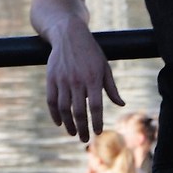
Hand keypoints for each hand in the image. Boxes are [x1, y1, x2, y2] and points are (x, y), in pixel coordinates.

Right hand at [43, 19, 122, 142]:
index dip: (97, 121)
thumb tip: (121, 104)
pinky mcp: (51, 78)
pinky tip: (59, 122)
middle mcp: (77, 81)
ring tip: (72, 133)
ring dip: (68, 124)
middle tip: (84, 138)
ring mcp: (62, 80)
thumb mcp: (105, 67)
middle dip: (82, 128)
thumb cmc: (90, 52)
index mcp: (93, 78)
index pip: (96, 106)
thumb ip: (111, 87)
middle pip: (79, 111)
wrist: (68, 34)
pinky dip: (54, 114)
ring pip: (64, 108)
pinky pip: (51, 100)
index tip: (98, 132)